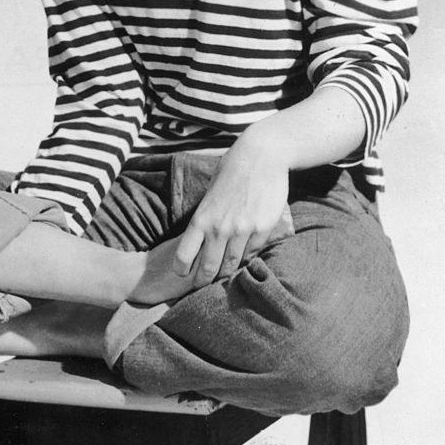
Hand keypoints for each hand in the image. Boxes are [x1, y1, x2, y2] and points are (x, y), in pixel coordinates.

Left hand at [173, 131, 291, 287]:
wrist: (262, 155)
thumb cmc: (233, 169)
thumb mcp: (211, 192)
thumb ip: (206, 215)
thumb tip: (201, 235)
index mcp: (202, 218)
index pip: (185, 254)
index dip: (182, 269)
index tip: (182, 275)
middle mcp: (220, 228)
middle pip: (209, 267)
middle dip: (204, 281)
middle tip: (202, 288)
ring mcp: (242, 230)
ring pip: (232, 264)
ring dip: (227, 275)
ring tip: (224, 280)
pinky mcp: (262, 229)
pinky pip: (253, 252)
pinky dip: (248, 258)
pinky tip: (245, 262)